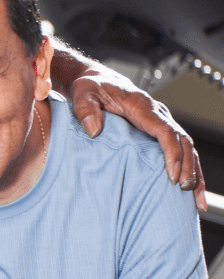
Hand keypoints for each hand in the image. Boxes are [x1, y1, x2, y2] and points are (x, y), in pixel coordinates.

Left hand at [68, 67, 204, 209]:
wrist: (95, 79)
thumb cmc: (90, 86)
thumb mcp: (82, 93)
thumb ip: (86, 110)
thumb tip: (94, 130)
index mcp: (142, 106)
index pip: (165, 131)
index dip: (172, 153)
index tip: (171, 175)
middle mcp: (157, 113)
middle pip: (182, 141)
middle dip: (188, 167)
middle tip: (184, 190)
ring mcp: (160, 121)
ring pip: (186, 147)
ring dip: (194, 171)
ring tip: (196, 199)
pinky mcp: (157, 130)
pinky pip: (178, 149)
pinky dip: (187, 168)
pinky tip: (190, 188)